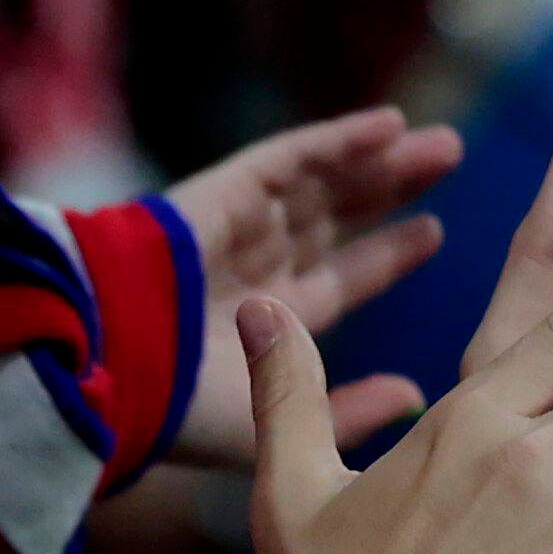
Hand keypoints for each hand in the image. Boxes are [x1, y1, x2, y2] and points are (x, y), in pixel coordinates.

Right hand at [160, 106, 463, 466]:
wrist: (103, 367)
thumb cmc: (176, 410)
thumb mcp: (274, 428)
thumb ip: (349, 413)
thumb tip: (415, 398)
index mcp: (266, 324)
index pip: (339, 282)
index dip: (384, 256)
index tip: (433, 233)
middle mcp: (254, 267)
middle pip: (337, 220)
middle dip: (389, 192)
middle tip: (449, 161)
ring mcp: (238, 227)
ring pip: (323, 184)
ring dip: (381, 161)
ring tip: (441, 143)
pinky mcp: (224, 192)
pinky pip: (290, 159)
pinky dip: (340, 140)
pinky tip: (390, 125)